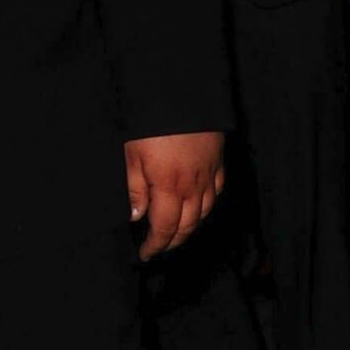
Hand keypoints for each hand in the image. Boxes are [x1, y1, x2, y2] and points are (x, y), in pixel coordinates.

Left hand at [125, 132, 225, 258]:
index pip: (165, 228)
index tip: (145, 254)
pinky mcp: (218, 161)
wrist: (183, 95)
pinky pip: (217, 192)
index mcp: (169, 187)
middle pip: (187, 225)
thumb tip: (136, 217)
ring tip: (177, 233)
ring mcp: (209, 174)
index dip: (155, 245)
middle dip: (173, 241)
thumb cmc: (152, 124)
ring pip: (204, 212)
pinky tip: (200, 206)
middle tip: (159, 248)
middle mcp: (193, 186)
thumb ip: (134, 189)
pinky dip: (207, 206)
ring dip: (190, 227)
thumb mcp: (131, 155)